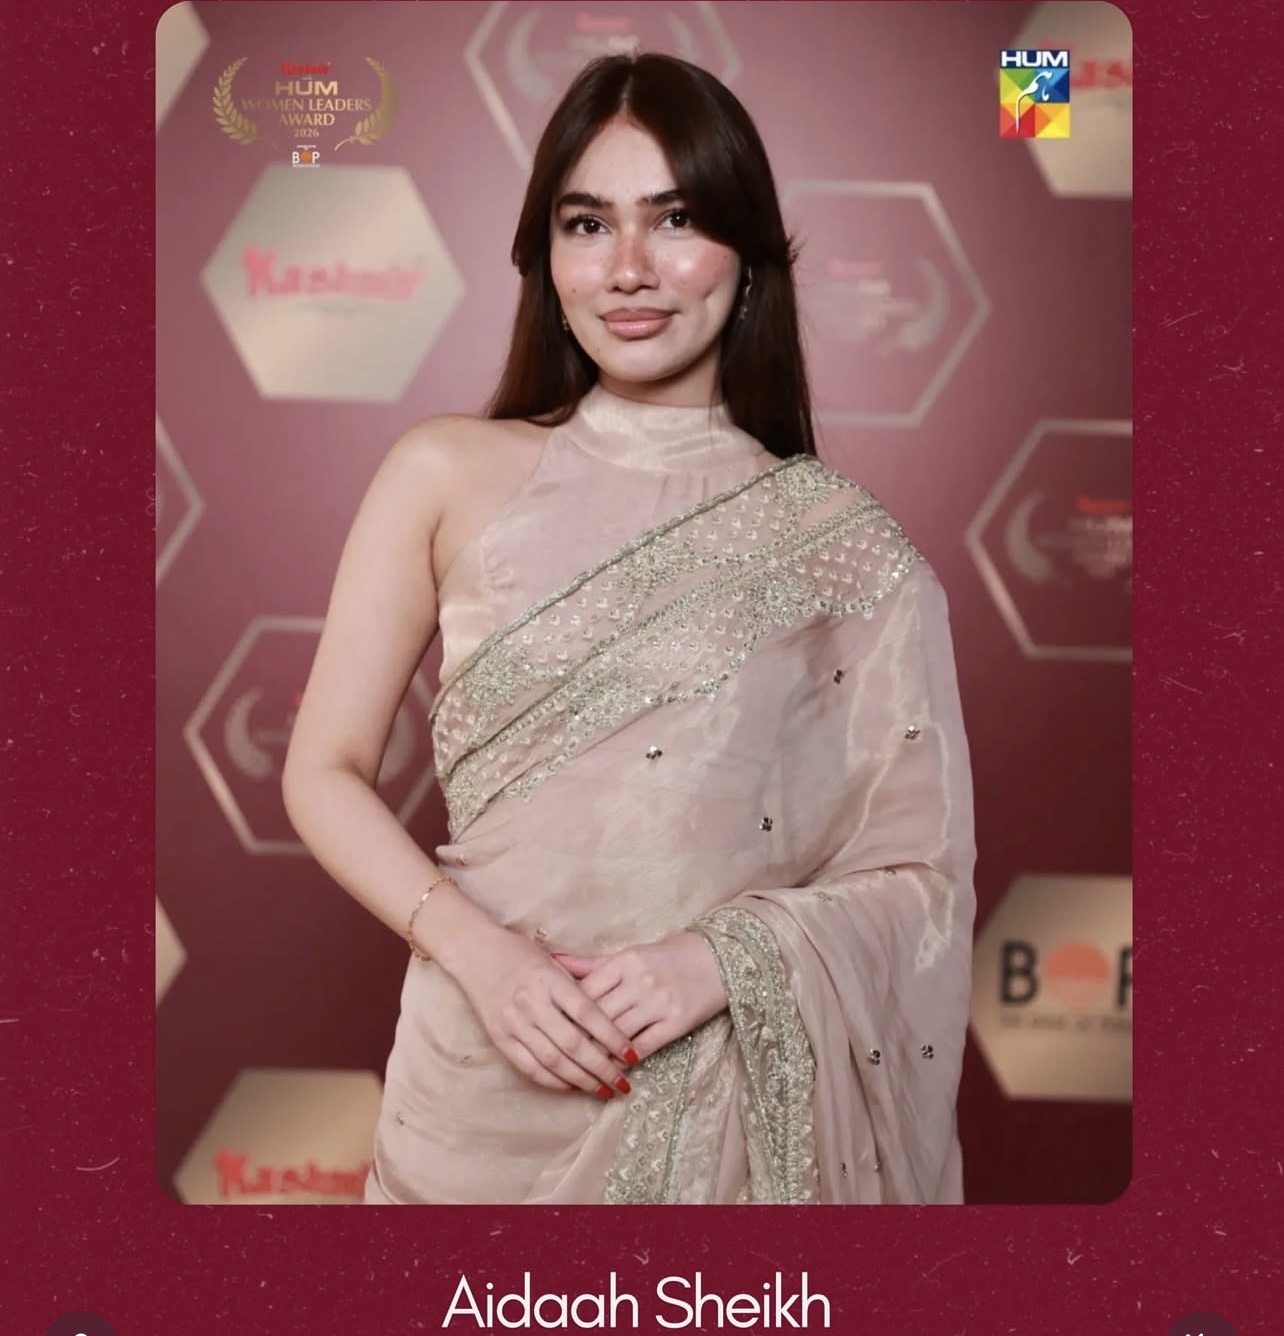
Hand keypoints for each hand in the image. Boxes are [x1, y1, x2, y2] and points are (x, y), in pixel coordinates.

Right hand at [442, 923, 634, 1097]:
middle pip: (573, 1044)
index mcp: (550, 980)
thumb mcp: (554, 962)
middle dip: (602, 1068)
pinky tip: (572, 1087)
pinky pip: (529, 1067)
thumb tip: (610, 1019)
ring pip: (553, 1061)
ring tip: (604, 1090)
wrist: (475, 952)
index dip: (613, 1038)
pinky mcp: (500, 1038)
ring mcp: (514, 1023)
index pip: (588, 1014)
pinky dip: (553, 1081)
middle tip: (623, 1083)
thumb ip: (577, 989)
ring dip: (581, 1080)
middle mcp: (532, 1003)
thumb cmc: (520, 952)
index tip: (632, 1055)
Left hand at [552, 931, 727, 1062]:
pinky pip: (643, 1047)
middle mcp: (640, 981)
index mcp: (625, 961)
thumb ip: (591, 964)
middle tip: (561, 1056)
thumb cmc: (669, 956)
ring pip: (617, 1035)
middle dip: (578, 1038)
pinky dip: (625, 1061)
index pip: (585, 992)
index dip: (567, 1014)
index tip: (553, 1029)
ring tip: (583, 1068)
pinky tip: (615, 1068)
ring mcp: (659, 1002)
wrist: (719, 959)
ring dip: (599, 1054)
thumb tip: (552, 962)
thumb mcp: (630, 954)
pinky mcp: (676, 1022)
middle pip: (598, 1016)